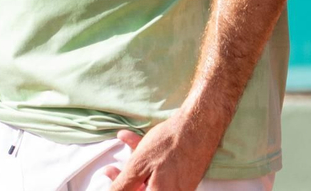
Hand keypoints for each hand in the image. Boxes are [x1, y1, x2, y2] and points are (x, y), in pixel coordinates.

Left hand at [103, 110, 221, 190]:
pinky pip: (161, 174)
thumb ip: (124, 184)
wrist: (199, 125)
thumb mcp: (138, 164)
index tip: (111, 176)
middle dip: (125, 180)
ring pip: (150, 181)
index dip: (121, 189)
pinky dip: (148, 163)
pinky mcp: (183, 178)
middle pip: (143, 190)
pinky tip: (137, 142)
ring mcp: (179, 188)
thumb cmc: (170, 144)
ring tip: (126, 146)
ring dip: (136, 168)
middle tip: (112, 170)